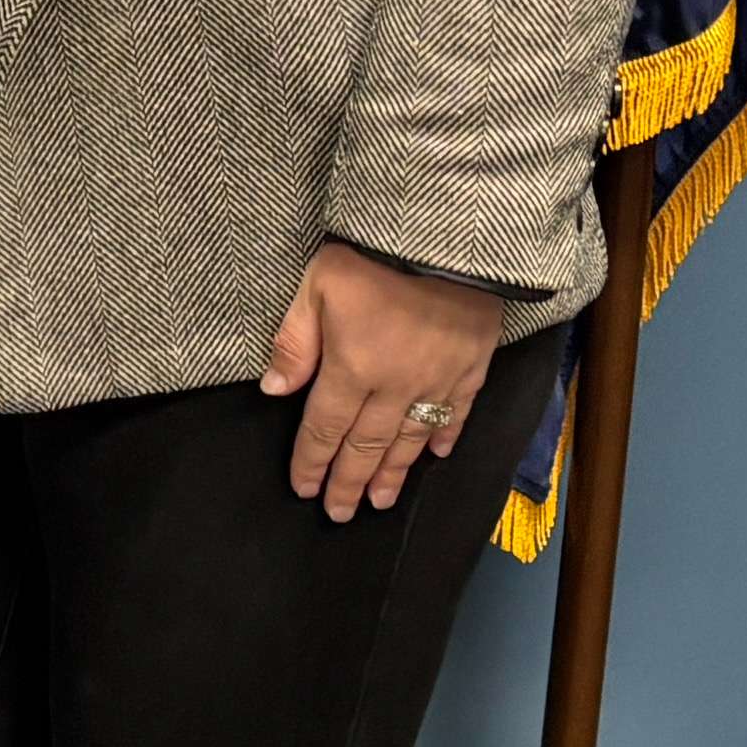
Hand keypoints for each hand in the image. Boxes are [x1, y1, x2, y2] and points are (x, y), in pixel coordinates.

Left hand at [257, 239, 508, 522]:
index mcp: (352, 368)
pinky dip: (445, 436)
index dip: (312, 461)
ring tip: (379, 501)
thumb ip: (294, 342)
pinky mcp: (472, 366)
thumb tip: (274, 390)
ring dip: (392, 473)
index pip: (325, 428)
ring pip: (410, 439)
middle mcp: (395, 386)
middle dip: (349, 482)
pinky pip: (457, 412)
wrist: (446, 234)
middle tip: (339, 512)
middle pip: (366, 445)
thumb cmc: (371, 255)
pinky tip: (435, 455)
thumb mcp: (316, 287)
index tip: (304, 488)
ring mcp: (438, 380)